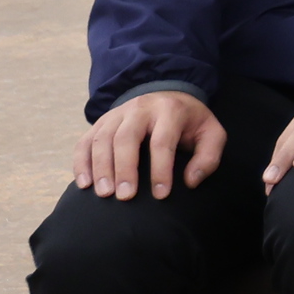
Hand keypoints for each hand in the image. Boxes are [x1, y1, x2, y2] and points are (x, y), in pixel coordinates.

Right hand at [75, 91, 223, 200]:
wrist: (168, 95)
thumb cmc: (190, 122)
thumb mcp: (211, 134)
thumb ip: (208, 157)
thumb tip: (190, 182)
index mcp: (170, 111)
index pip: (162, 141)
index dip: (161, 169)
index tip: (161, 195)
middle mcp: (140, 108)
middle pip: (126, 138)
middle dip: (124, 169)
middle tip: (125, 197)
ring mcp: (117, 114)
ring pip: (102, 139)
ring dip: (100, 168)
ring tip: (104, 194)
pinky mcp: (101, 122)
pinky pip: (85, 141)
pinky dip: (82, 163)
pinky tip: (84, 184)